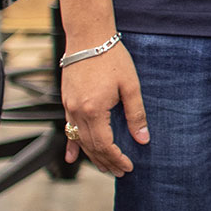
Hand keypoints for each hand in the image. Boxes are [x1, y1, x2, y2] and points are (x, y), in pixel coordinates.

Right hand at [60, 44, 146, 176]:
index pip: (104, 144)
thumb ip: (136, 114)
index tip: (128, 166)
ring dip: (91, 156)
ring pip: (79, 140)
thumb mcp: (130, 86)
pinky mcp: (67, 102)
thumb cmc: (111, 58)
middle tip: (119, 172)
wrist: (89, 38)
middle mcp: (77, 112)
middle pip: (90, 146)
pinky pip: (68, 129)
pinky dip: (71, 145)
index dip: (116, 158)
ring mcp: (69, 107)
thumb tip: (143, 138)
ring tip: (104, 167)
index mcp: (94, 110)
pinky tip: (71, 157)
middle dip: (106, 161)